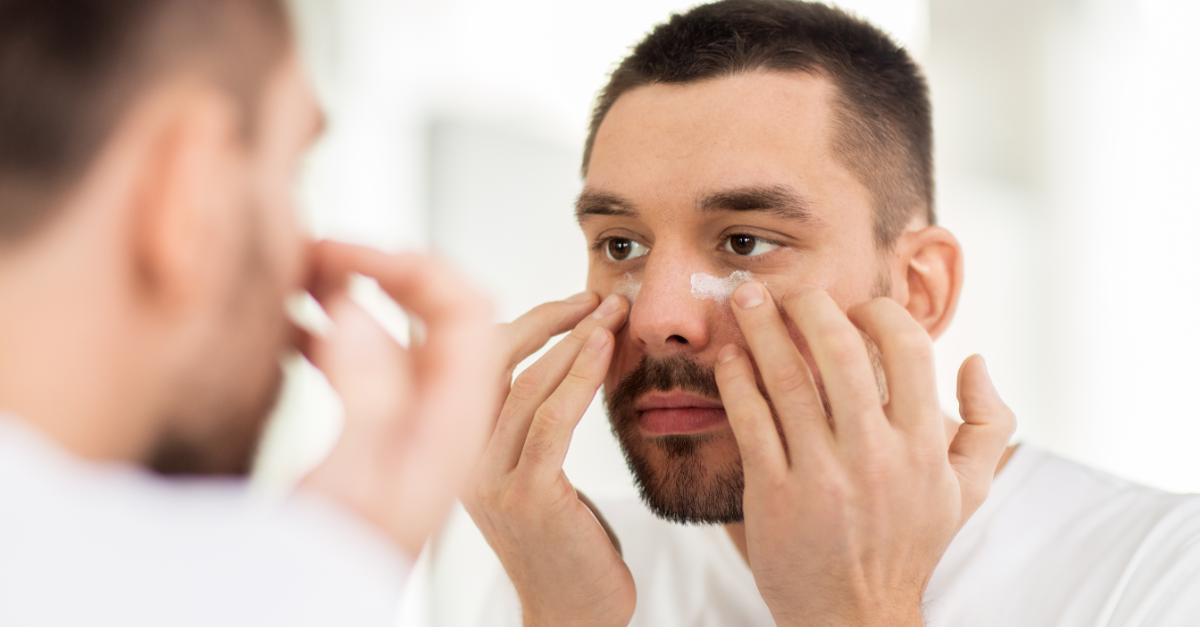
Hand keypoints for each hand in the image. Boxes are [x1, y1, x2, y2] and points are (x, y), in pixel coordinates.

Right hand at [299, 241, 496, 557]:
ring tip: (298, 272)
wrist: (325, 619)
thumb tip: (361, 309)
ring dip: (357, 295)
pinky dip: (332, 332)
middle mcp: (443, 416)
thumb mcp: (349, 484)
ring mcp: (415, 426)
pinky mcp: (382, 438)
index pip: (465, 310)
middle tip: (320, 249)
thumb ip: (366, 398)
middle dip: (389, 269)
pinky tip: (287, 325)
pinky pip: (371, 366)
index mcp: (452, 421)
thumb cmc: (337, 572)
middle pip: (445, 312)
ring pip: (402, 335)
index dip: (414, 265)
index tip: (349, 248)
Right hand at [464, 294, 635, 626]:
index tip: (574, 301)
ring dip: (575, 338)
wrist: (573, 618)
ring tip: (613, 311)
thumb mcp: (538, 476)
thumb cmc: (568, 547)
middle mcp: (461, 461)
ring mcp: (488, 480)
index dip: (525, 323)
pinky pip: (553, 420)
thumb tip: (568, 356)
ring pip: (525, 384)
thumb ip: (534, 426)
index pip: (475, 364)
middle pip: (490, 362)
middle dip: (548, 319)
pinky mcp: (526, 497)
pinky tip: (606, 348)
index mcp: (458, 450)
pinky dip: (581, 375)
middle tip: (598, 296)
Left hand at [715, 284, 1014, 626]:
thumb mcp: (967, 492)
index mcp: (922, 448)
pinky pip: (750, 421)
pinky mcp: (773, 495)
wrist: (854, 618)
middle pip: (838, 352)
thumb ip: (986, 425)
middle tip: (786, 289)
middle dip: (807, 305)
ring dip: (760, 330)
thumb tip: (976, 359)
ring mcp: (821, 476)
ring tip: (744, 301)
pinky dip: (736, 381)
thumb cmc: (908, 546)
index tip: (854, 306)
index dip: (878, 312)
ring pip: (786, 380)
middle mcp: (874, 457)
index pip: (907, 349)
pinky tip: (729, 359)